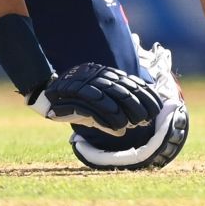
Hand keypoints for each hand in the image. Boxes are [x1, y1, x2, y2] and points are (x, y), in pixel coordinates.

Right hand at [34, 62, 163, 135]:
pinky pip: (92, 106)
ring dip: (123, 113)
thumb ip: (110, 111)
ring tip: (132, 125)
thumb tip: (123, 130)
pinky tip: (115, 127)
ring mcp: (86, 83)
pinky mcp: (73, 92)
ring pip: (110, 99)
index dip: (147, 96)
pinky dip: (105, 117)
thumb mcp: (96, 102)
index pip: (133, 83)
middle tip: (146, 120)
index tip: (158, 109)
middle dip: (138, 106)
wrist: (46, 88)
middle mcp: (100, 76)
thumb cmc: (76, 99)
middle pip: (124, 91)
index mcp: (109, 75)